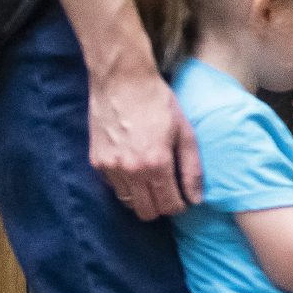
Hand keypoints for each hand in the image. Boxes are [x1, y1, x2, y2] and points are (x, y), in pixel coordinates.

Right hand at [90, 61, 200, 219]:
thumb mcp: (185, 132)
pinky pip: (112, 186)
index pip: (168, 206)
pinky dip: (124, 184)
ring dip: (141, 197)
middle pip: (146, 212)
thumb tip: (196, 199)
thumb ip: (192, 169)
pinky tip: (133, 167)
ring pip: (127, 202)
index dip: (179, 206)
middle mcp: (130, 170)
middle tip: (168, 192)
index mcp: (156, 163)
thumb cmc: (159, 102)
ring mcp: (110, 167)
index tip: (183, 199)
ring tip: (150, 180)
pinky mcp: (96, 160)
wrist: (123, 80)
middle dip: (160, 207)